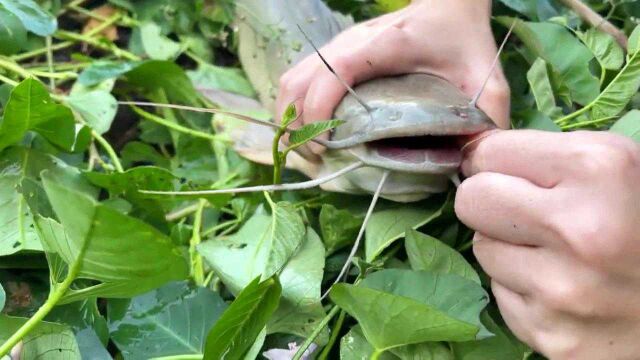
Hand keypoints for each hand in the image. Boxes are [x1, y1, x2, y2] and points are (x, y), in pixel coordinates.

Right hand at [276, 0, 509, 156]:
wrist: (448, 6)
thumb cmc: (463, 40)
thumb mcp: (485, 78)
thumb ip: (488, 119)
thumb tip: (474, 165)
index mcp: (383, 47)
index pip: (334, 71)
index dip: (320, 108)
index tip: (325, 145)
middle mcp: (349, 43)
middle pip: (297, 82)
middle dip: (297, 126)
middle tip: (318, 159)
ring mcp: (336, 48)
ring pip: (290, 82)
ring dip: (290, 119)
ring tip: (310, 151)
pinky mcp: (332, 55)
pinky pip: (297, 81)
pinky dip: (294, 109)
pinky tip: (310, 132)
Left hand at [455, 130, 639, 358]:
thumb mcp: (621, 165)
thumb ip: (551, 154)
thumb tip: (476, 150)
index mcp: (597, 170)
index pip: (489, 152)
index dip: (494, 160)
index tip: (506, 169)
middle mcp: (577, 230)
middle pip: (471, 200)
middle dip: (488, 200)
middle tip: (518, 208)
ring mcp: (562, 290)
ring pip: (481, 249)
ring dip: (506, 246)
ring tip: (551, 251)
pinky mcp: (553, 336)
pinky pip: (501, 295)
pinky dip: (521, 288)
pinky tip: (558, 286)